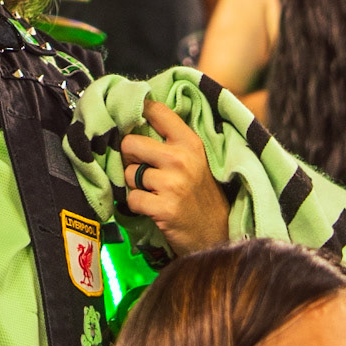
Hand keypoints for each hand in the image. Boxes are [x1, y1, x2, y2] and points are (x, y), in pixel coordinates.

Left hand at [121, 99, 230, 258]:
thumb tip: (135, 120)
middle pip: (130, 143)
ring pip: (128, 173)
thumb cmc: (199, 194)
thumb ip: (170, 140)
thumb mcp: (194, 159)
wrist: (216, 234)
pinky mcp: (164, 208)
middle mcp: (181, 159)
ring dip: (135, 185)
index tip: (132, 119)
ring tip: (154, 192)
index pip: (156, 111)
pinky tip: (153, 208)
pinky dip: (137, 205)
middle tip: (143, 169)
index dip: (137, 112)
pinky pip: (131, 199)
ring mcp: (173, 184)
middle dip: (130, 158)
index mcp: (189, 142)